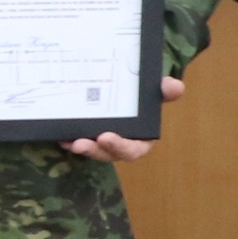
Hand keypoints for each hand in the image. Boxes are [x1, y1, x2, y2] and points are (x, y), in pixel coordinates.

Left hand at [64, 76, 188, 161]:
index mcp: (142, 138)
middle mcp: (122, 143)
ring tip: (71, 142)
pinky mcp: (90, 135)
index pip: (133, 149)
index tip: (106, 137)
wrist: (130, 85)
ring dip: (82, 148)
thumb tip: (176, 86)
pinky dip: (70, 140)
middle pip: (109, 153)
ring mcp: (104, 141)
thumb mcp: (157, 89)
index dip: (120, 146)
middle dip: (96, 151)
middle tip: (81, 143)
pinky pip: (80, 141)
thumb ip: (165, 90)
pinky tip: (61, 136)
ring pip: (93, 149)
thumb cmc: (146, 93)